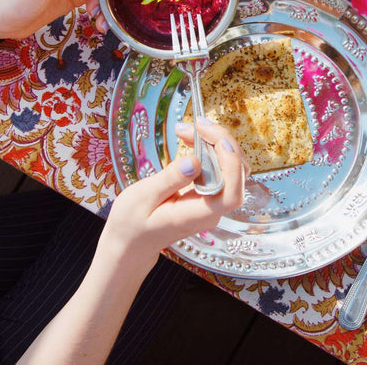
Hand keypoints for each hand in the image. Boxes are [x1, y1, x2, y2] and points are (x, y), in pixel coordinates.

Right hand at [98, 120, 247, 273]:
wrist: (130, 242)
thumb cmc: (131, 224)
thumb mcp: (142, 198)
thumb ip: (169, 180)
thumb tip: (194, 161)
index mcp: (196, 216)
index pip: (231, 194)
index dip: (232, 165)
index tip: (218, 140)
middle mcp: (211, 210)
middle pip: (236, 175)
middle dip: (222, 143)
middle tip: (197, 124)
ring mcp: (212, 202)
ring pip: (231, 169)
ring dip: (216, 143)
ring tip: (189, 129)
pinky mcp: (207, 194)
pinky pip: (219, 168)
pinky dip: (209, 149)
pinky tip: (191, 139)